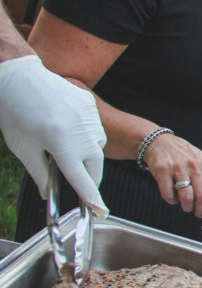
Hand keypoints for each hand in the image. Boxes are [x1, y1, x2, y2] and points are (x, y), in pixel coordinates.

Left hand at [0, 55, 107, 215]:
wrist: (20, 76)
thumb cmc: (15, 111)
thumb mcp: (23, 147)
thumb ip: (39, 173)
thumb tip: (47, 192)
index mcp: (62, 144)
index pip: (82, 179)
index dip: (91, 198)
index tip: (99, 210)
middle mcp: (81, 132)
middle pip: (95, 166)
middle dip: (89, 178)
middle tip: (79, 183)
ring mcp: (89, 117)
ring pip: (97, 147)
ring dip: (87, 155)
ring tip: (66, 148)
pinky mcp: (90, 106)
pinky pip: (95, 128)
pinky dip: (85, 135)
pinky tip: (68, 128)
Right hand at [142, 132, 201, 217]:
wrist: (160, 142)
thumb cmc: (183, 154)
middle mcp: (194, 165)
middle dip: (201, 209)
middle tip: (200, 213)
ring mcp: (178, 168)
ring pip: (186, 197)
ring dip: (187, 207)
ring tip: (187, 206)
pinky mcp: (163, 171)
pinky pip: (169, 195)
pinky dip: (172, 201)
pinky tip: (174, 197)